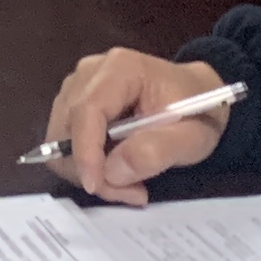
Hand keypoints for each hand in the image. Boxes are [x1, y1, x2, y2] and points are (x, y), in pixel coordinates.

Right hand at [38, 47, 231, 206]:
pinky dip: (86, 165)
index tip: (95, 186)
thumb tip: (112, 172)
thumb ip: (155, 151)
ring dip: (88, 170)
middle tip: (130, 192)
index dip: (85, 152)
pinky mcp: (74, 102)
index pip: (86, 110)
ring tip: (129, 183)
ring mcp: (78, 86)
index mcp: (120, 68)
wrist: (199, 96)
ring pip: (61, 138)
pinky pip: (65, 141)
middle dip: (90, 168)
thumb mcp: (192, 137)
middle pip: (67, 127)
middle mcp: (90, 72)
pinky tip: (117, 170)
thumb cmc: (200, 112)